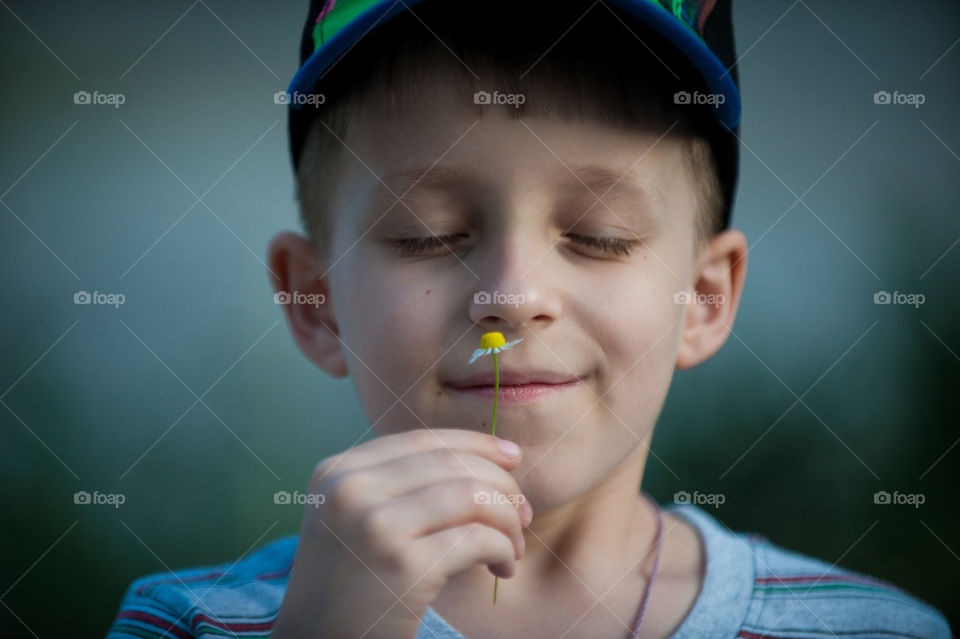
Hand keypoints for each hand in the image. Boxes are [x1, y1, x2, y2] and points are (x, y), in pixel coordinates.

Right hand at [270, 428, 532, 638]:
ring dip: (507, 519)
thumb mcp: (352, 519)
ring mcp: (373, 525)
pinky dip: (503, 549)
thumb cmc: (347, 587)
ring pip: (472, 496)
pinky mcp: (402, 565)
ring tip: (513, 546)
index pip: (423, 440)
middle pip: (452, 463)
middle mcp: (350, 490)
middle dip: (501, 485)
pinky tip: (502, 568)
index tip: (513, 458)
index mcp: (337, 473)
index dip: (477, 444)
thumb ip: (397, 485)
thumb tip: (487, 456)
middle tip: (522, 514)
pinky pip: (478, 539)